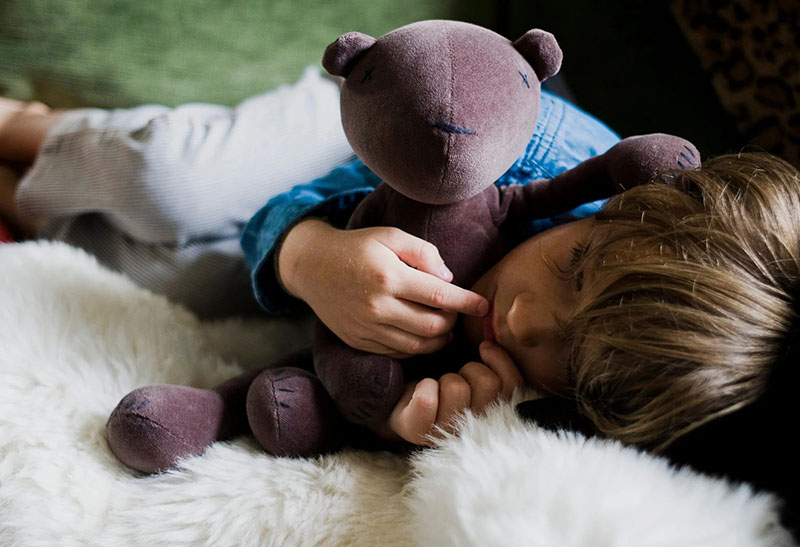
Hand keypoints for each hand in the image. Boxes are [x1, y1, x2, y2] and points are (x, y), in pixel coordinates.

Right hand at [278, 219, 488, 356]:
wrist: (311, 267)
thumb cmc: (357, 247)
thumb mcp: (391, 236)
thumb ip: (424, 253)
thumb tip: (449, 280)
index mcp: (388, 277)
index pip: (440, 296)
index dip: (467, 303)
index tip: (483, 306)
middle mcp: (377, 306)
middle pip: (432, 326)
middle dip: (453, 321)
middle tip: (456, 311)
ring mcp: (366, 328)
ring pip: (417, 345)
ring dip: (438, 338)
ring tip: (444, 325)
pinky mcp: (358, 341)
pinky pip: (397, 353)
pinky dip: (416, 347)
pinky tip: (420, 334)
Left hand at [380, 341, 524, 444]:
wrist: (403, 401)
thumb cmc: (445, 384)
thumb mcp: (474, 374)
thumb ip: (494, 364)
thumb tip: (494, 337)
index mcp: (493, 415)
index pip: (513, 386)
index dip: (501, 361)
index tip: (485, 347)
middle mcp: (474, 429)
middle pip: (488, 384)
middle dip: (471, 369)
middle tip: (460, 373)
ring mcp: (445, 433)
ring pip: (458, 389)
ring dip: (447, 378)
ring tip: (440, 383)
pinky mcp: (417, 431)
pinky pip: (427, 400)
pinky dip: (424, 386)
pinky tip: (424, 388)